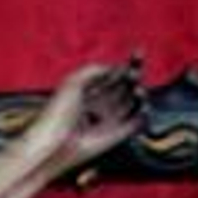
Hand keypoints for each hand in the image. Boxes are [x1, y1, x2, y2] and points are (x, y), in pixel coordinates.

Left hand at [30, 56, 146, 168]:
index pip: (114, 72)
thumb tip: (115, 67)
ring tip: (138, 92)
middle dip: (135, 75)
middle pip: (126, 85)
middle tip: (134, 74)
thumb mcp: (73, 81)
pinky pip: (135, 124)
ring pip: (133, 102)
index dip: (128, 63)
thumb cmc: (57, 113)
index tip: (138, 52)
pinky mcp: (114, 136)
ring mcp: (108, 119)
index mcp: (90, 89)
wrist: (53, 145)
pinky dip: (143, 116)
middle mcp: (100, 103)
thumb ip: (94, 69)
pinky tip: (143, 108)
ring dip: (140, 94)